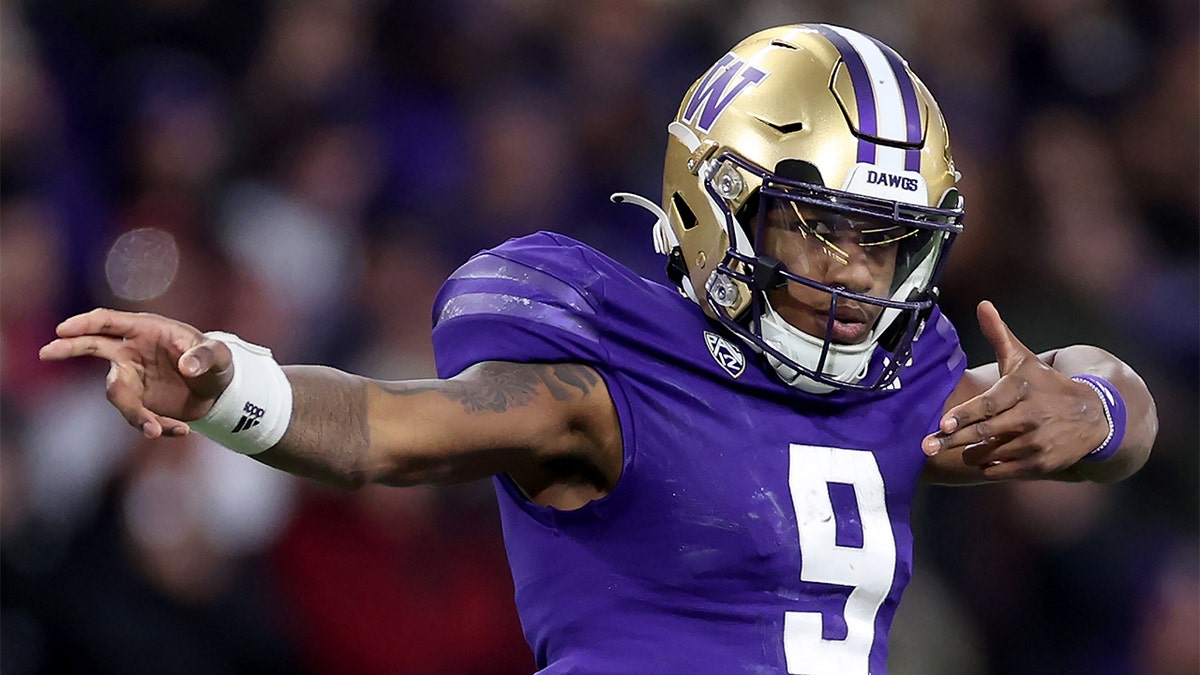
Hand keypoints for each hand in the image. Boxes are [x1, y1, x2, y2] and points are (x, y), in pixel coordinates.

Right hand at [38, 308, 233, 438]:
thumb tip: (187, 367)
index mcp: (146, 330)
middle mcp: (131, 352)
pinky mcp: (138, 402)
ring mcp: (131, 378)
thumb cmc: (214, 361)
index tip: (64, 329)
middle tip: (46, 352)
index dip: (86, 323)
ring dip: (134, 414)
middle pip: (93, 346)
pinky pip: (138, 416)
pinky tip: (182, 431)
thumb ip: (205, 357)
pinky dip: (158, 426)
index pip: (110, 322)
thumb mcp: (219, 356)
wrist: (217, 389)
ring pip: (118, 394)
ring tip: (157, 431)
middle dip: (69, 347)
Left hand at [921, 301, 1108, 478]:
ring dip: (971, 453)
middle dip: (952, 440)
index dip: (965, 415)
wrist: (1093, 416)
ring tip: (961, 448)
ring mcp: (1037, 442)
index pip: (988, 404)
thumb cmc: (1045, 385)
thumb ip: (999, 335)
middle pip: (983, 432)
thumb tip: (983, 305)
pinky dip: (989, 466)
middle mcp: (1030, 416)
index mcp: (1021, 389)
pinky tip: (983, 459)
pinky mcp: (1042, 464)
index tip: (942, 424)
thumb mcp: (1024, 359)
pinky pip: (1003, 470)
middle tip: (926, 446)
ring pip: (991, 453)